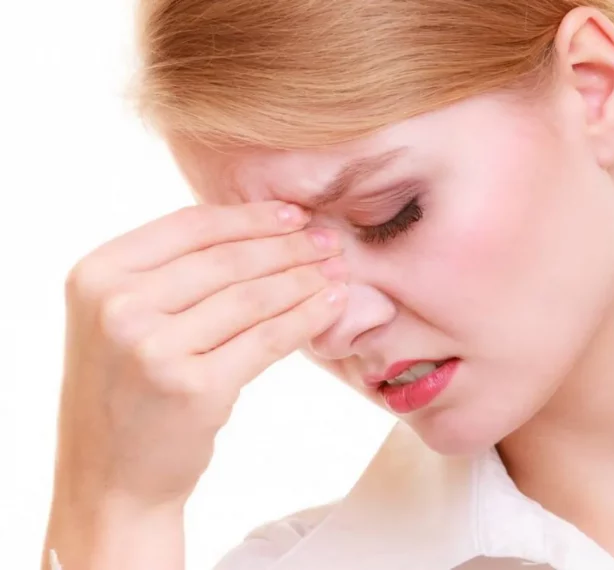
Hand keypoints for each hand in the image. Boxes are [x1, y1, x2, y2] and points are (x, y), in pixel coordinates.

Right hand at [56, 201, 347, 507]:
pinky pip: (267, 339)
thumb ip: (169, 273)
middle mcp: (118, 306)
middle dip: (288, 246)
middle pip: (227, 259)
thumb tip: (259, 229)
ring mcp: (153, 348)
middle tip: (329, 240)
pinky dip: (305, 318)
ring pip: (252, 297)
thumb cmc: (127, 391)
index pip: (190, 226)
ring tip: (336, 270)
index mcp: (96, 274)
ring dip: (304, 279)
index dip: (250, 217)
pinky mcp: (193, 388)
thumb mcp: (122, 318)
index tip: (294, 213)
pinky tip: (331, 304)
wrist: (111, 479)